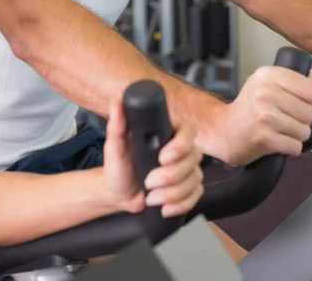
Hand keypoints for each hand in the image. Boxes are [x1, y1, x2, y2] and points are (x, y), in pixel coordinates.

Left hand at [103, 100, 203, 216]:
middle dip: (171, 175)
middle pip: (193, 158)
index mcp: (167, 131)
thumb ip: (117, 125)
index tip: (162, 158)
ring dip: (173, 193)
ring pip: (194, 179)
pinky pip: (196, 195)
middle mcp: (182, 148)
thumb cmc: (117, 166)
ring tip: (152, 198)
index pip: (189, 129)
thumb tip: (117, 103)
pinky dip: (180, 205)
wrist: (118, 193)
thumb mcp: (115, 146)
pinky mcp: (188, 187)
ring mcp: (187, 168)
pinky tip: (165, 208)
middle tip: (149, 182)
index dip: (181, 144)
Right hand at [215, 66, 311, 166]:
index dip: (309, 99)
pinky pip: (295, 146)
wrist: (224, 130)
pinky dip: (289, 148)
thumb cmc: (247, 108)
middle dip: (301, 120)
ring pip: (304, 131)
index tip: (296, 102)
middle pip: (310, 112)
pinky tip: (275, 140)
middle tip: (283, 118)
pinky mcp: (265, 137)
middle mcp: (265, 93)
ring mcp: (265, 116)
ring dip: (295, 135)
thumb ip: (290, 79)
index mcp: (267, 75)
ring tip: (279, 130)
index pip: (310, 89)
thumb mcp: (264, 83)